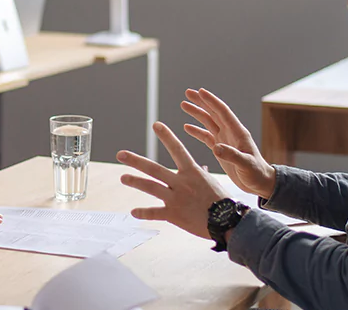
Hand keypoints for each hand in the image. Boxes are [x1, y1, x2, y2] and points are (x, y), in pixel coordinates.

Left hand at [117, 122, 229, 238]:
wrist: (227, 221)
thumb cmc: (222, 201)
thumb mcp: (212, 183)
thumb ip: (202, 174)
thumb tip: (201, 168)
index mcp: (192, 172)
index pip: (177, 149)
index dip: (167, 136)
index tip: (156, 124)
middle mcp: (181, 183)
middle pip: (154, 168)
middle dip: (135, 160)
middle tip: (120, 154)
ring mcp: (175, 198)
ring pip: (150, 187)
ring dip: (135, 181)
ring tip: (123, 177)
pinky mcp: (173, 214)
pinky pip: (154, 213)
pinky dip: (143, 212)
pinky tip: (133, 212)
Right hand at [181, 88, 275, 198]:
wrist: (260, 183)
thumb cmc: (257, 173)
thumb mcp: (246, 165)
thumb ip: (232, 155)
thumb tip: (216, 148)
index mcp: (238, 132)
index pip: (223, 112)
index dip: (212, 101)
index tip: (200, 91)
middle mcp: (230, 133)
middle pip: (213, 113)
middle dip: (201, 102)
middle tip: (188, 92)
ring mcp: (225, 140)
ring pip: (208, 122)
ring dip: (197, 113)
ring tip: (184, 105)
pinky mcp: (220, 149)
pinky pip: (206, 136)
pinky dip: (197, 131)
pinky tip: (187, 127)